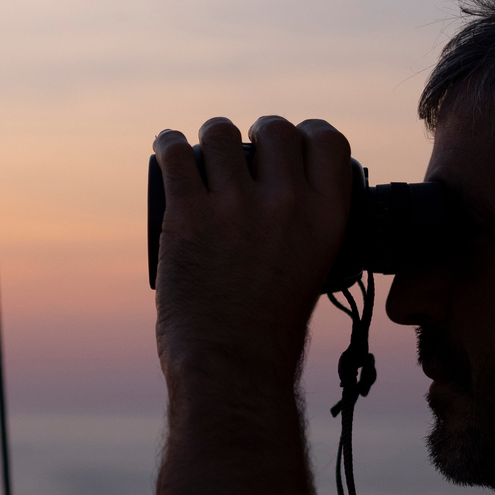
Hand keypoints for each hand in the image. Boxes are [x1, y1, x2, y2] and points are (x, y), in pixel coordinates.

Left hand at [152, 115, 356, 385]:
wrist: (232, 366)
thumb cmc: (270, 332)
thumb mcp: (315, 271)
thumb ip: (310, 230)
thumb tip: (293, 201)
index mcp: (327, 216)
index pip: (328, 141)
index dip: (307, 133)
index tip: (291, 143)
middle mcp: (287, 202)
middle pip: (275, 128)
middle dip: (257, 133)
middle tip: (243, 152)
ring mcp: (236, 206)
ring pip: (221, 133)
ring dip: (212, 138)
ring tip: (203, 154)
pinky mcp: (189, 214)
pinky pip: (175, 153)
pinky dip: (168, 144)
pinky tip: (167, 146)